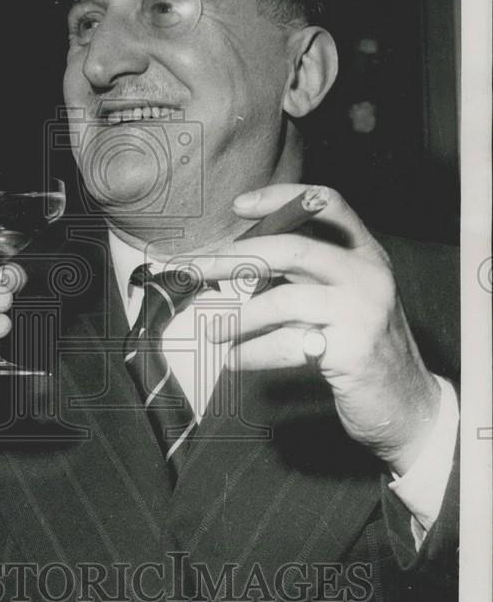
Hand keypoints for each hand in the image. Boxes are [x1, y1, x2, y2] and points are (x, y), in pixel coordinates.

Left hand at [199, 184, 440, 474]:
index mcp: (364, 252)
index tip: (239, 206)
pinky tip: (232, 360)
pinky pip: (287, 346)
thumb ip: (303, 275)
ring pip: (284, 301)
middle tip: (193, 269)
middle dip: (233, 257)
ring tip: (210, 330)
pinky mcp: (353, 351)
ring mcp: (363, 311)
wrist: (407, 403)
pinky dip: (252, 353)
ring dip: (237, 316)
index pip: (326, 204)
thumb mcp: (340, 298)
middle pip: (291, 249)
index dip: (281, 198)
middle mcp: (367, 273)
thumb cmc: (359, 347)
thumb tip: (233, 263)